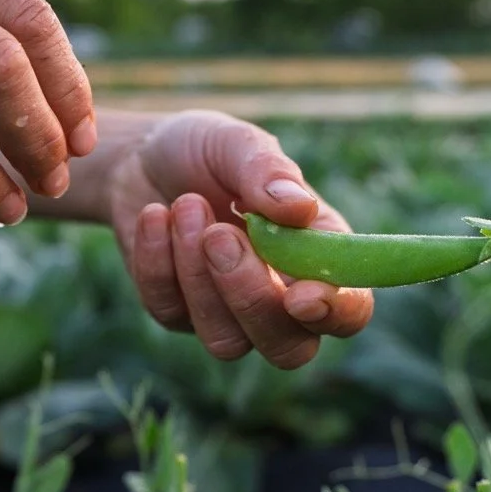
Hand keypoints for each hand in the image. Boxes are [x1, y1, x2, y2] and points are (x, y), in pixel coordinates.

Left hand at [106, 110, 374, 368]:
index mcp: (319, 254)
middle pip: (289, 348)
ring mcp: (227, 314)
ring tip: (185, 204)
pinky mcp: (178, 315)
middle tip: (219, 235)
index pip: (351, 309)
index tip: (300, 295)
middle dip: (251, 298)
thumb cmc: (206, 149)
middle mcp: (281, 296)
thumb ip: (268, 172)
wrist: (139, 156)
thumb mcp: (236, 143)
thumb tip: (300, 207)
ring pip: (226, 341)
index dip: (338, 312)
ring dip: (198, 275)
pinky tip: (155, 214)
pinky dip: (158, 261)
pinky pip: (171, 312)